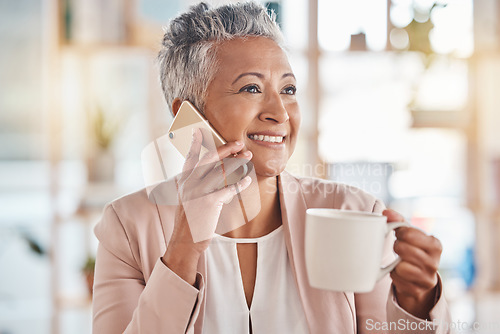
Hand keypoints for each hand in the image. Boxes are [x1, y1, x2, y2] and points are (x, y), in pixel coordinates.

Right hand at [163, 129, 251, 284]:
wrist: (184, 242)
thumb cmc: (189, 222)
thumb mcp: (187, 201)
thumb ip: (196, 187)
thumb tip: (213, 177)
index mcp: (184, 183)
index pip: (190, 159)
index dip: (195, 144)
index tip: (199, 130)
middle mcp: (190, 185)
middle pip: (208, 160)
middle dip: (224, 149)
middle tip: (237, 142)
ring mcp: (199, 193)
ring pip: (220, 171)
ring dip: (236, 162)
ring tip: (247, 156)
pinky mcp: (209, 203)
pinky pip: (228, 189)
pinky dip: (239, 184)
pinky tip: (247, 180)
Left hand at [384, 209, 442, 319]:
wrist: (420, 277)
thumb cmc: (413, 250)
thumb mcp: (410, 234)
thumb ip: (398, 221)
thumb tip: (386, 212)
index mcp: (435, 245)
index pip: (408, 233)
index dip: (399, 233)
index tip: (401, 235)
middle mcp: (435, 262)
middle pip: (402, 249)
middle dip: (397, 247)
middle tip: (399, 248)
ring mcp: (427, 278)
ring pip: (400, 266)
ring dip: (395, 262)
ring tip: (400, 260)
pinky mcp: (418, 290)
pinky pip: (396, 279)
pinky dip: (393, 275)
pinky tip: (399, 273)